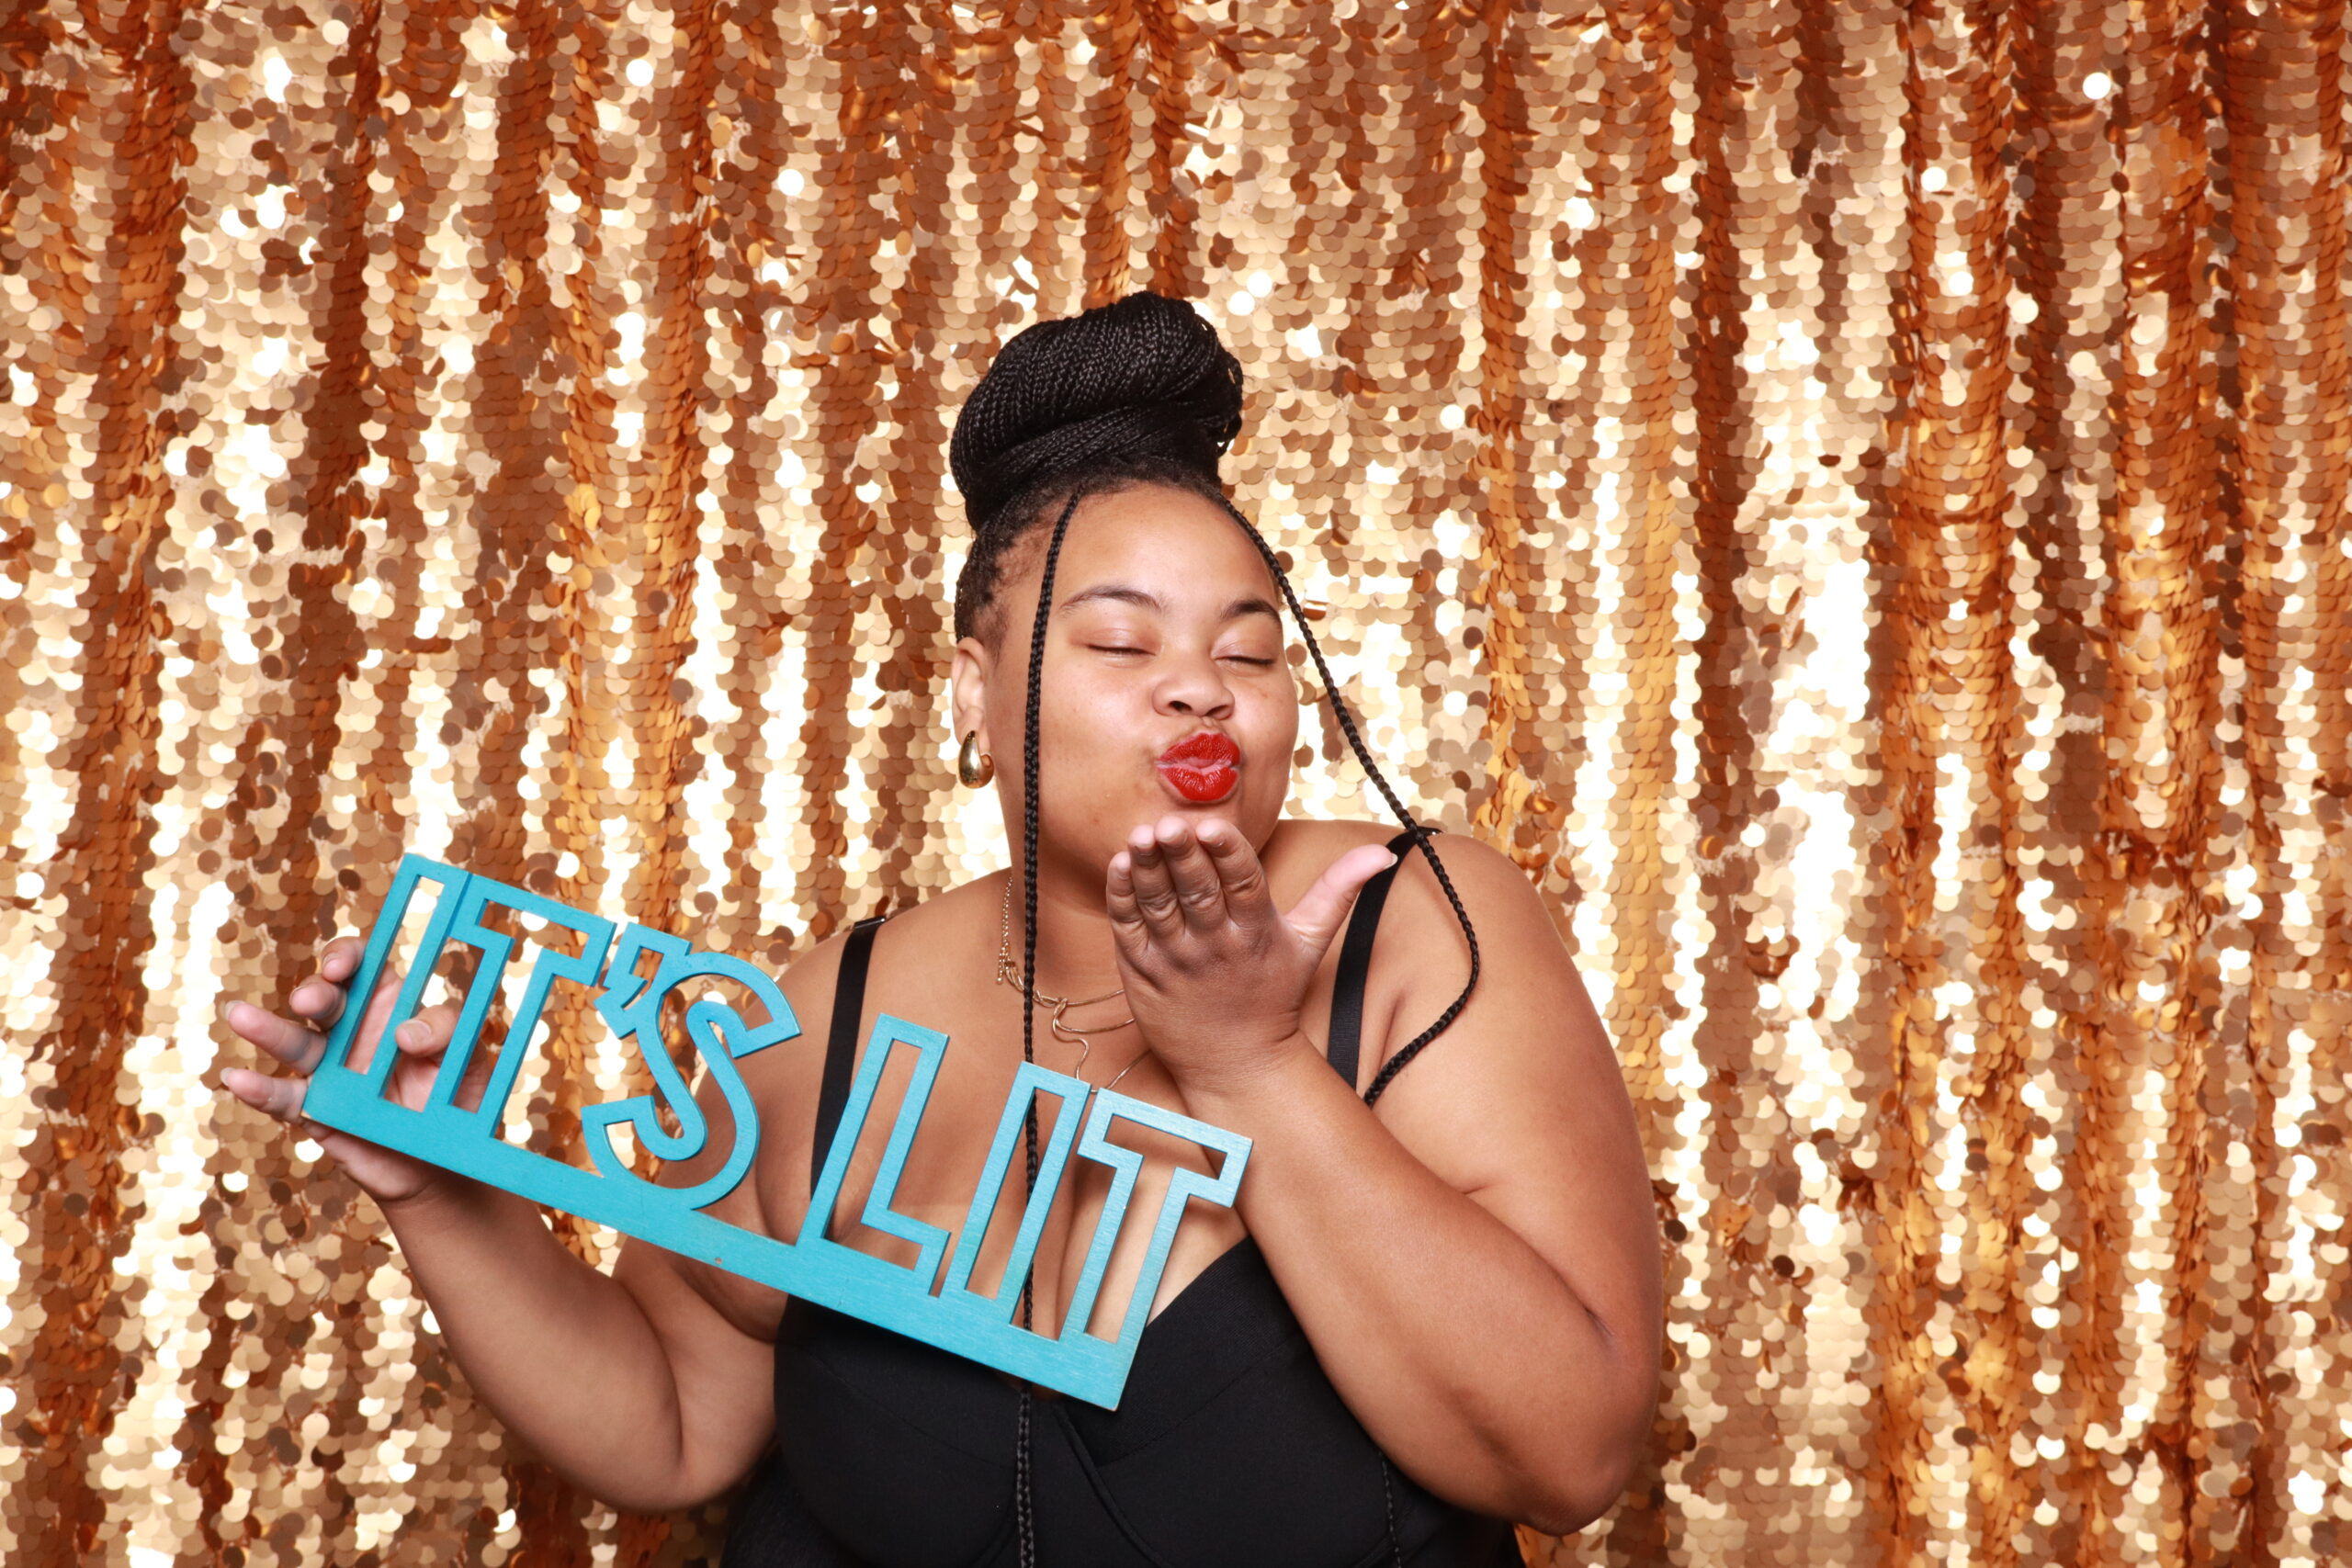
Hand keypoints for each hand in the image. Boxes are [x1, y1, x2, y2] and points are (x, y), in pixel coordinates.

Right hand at [219, 936, 484, 1207]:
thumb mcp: (469, 1060)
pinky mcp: (316, 1111)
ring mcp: (329, 1071)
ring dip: (268, 1030)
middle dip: (314, 993)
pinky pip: (283, 1099)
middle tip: (309, 1001)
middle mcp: (353, 1032)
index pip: (361, 968)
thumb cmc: (456, 1101)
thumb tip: (406, 1031)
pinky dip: (259, 1090)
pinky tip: (237, 1079)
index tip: (341, 966)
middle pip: (324, 1001)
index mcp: (390, 1006)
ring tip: (240, 1016)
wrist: (444, 1165)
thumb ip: (449, 1032)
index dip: (345, 957)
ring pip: (294, 1043)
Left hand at [1105, 817, 1397, 1095]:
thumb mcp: (1310, 942)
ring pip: (1158, 907)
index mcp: (1257, 930)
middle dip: (1182, 856)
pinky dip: (1122, 897)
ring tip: (1138, 837)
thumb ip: (1339, 889)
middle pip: (1197, 893)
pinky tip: (1119, 864)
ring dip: (1147, 870)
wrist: (1236, 1063)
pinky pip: (1128, 928)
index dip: (1226, 853)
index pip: (1242, 883)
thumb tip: (1382, 852)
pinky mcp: (1141, 971)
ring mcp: (1176, 959)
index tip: (1212, 826)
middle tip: (1167, 824)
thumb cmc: (1272, 992)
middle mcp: (1215, 944)